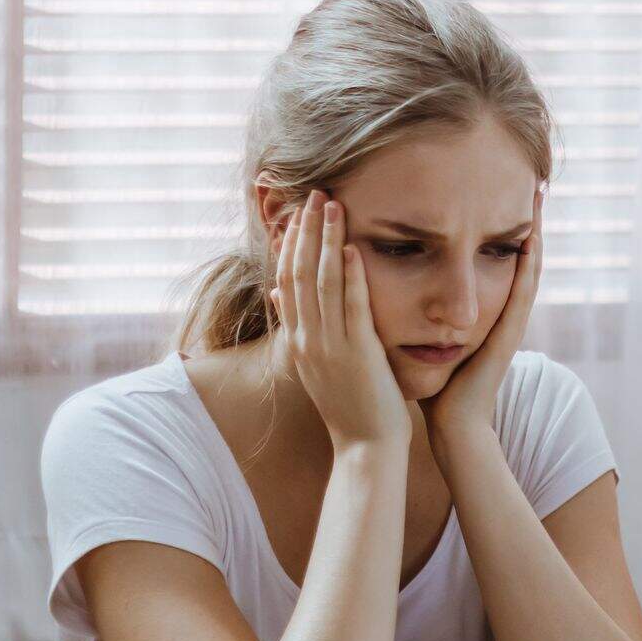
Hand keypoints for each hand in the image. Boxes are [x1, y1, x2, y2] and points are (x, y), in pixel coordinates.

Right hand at [271, 188, 411, 451]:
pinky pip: (353, 308)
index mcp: (299, 339)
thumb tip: (277, 291)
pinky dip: (352, 276)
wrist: (364, 447)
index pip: (287, 280)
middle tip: (314, 193)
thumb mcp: (316, 362)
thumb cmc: (350, 406)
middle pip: (300, 273)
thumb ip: (299, 325)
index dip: (291, 244)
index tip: (296, 212)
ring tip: (332, 204)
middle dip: (306, 230)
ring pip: (323, 283)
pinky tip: (353, 248)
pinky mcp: (358, 353)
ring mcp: (330, 346)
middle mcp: (308, 339)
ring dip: (326, 241)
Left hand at [422, 187, 542, 450]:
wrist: (452, 425)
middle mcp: (498, 310)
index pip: (489, 256)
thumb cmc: (431, 385)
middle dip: (523, 219)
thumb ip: (410, 308)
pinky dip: (530, 265)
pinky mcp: (509, 334)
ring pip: (526, 268)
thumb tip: (375, 279)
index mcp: (478, 308)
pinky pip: (523, 292)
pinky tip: (533, 238)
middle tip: (530, 181)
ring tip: (540, 197)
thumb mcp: (420, 334)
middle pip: (514, 255)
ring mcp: (508, 321)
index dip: (493, 224)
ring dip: (535, 231)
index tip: (492, 186)